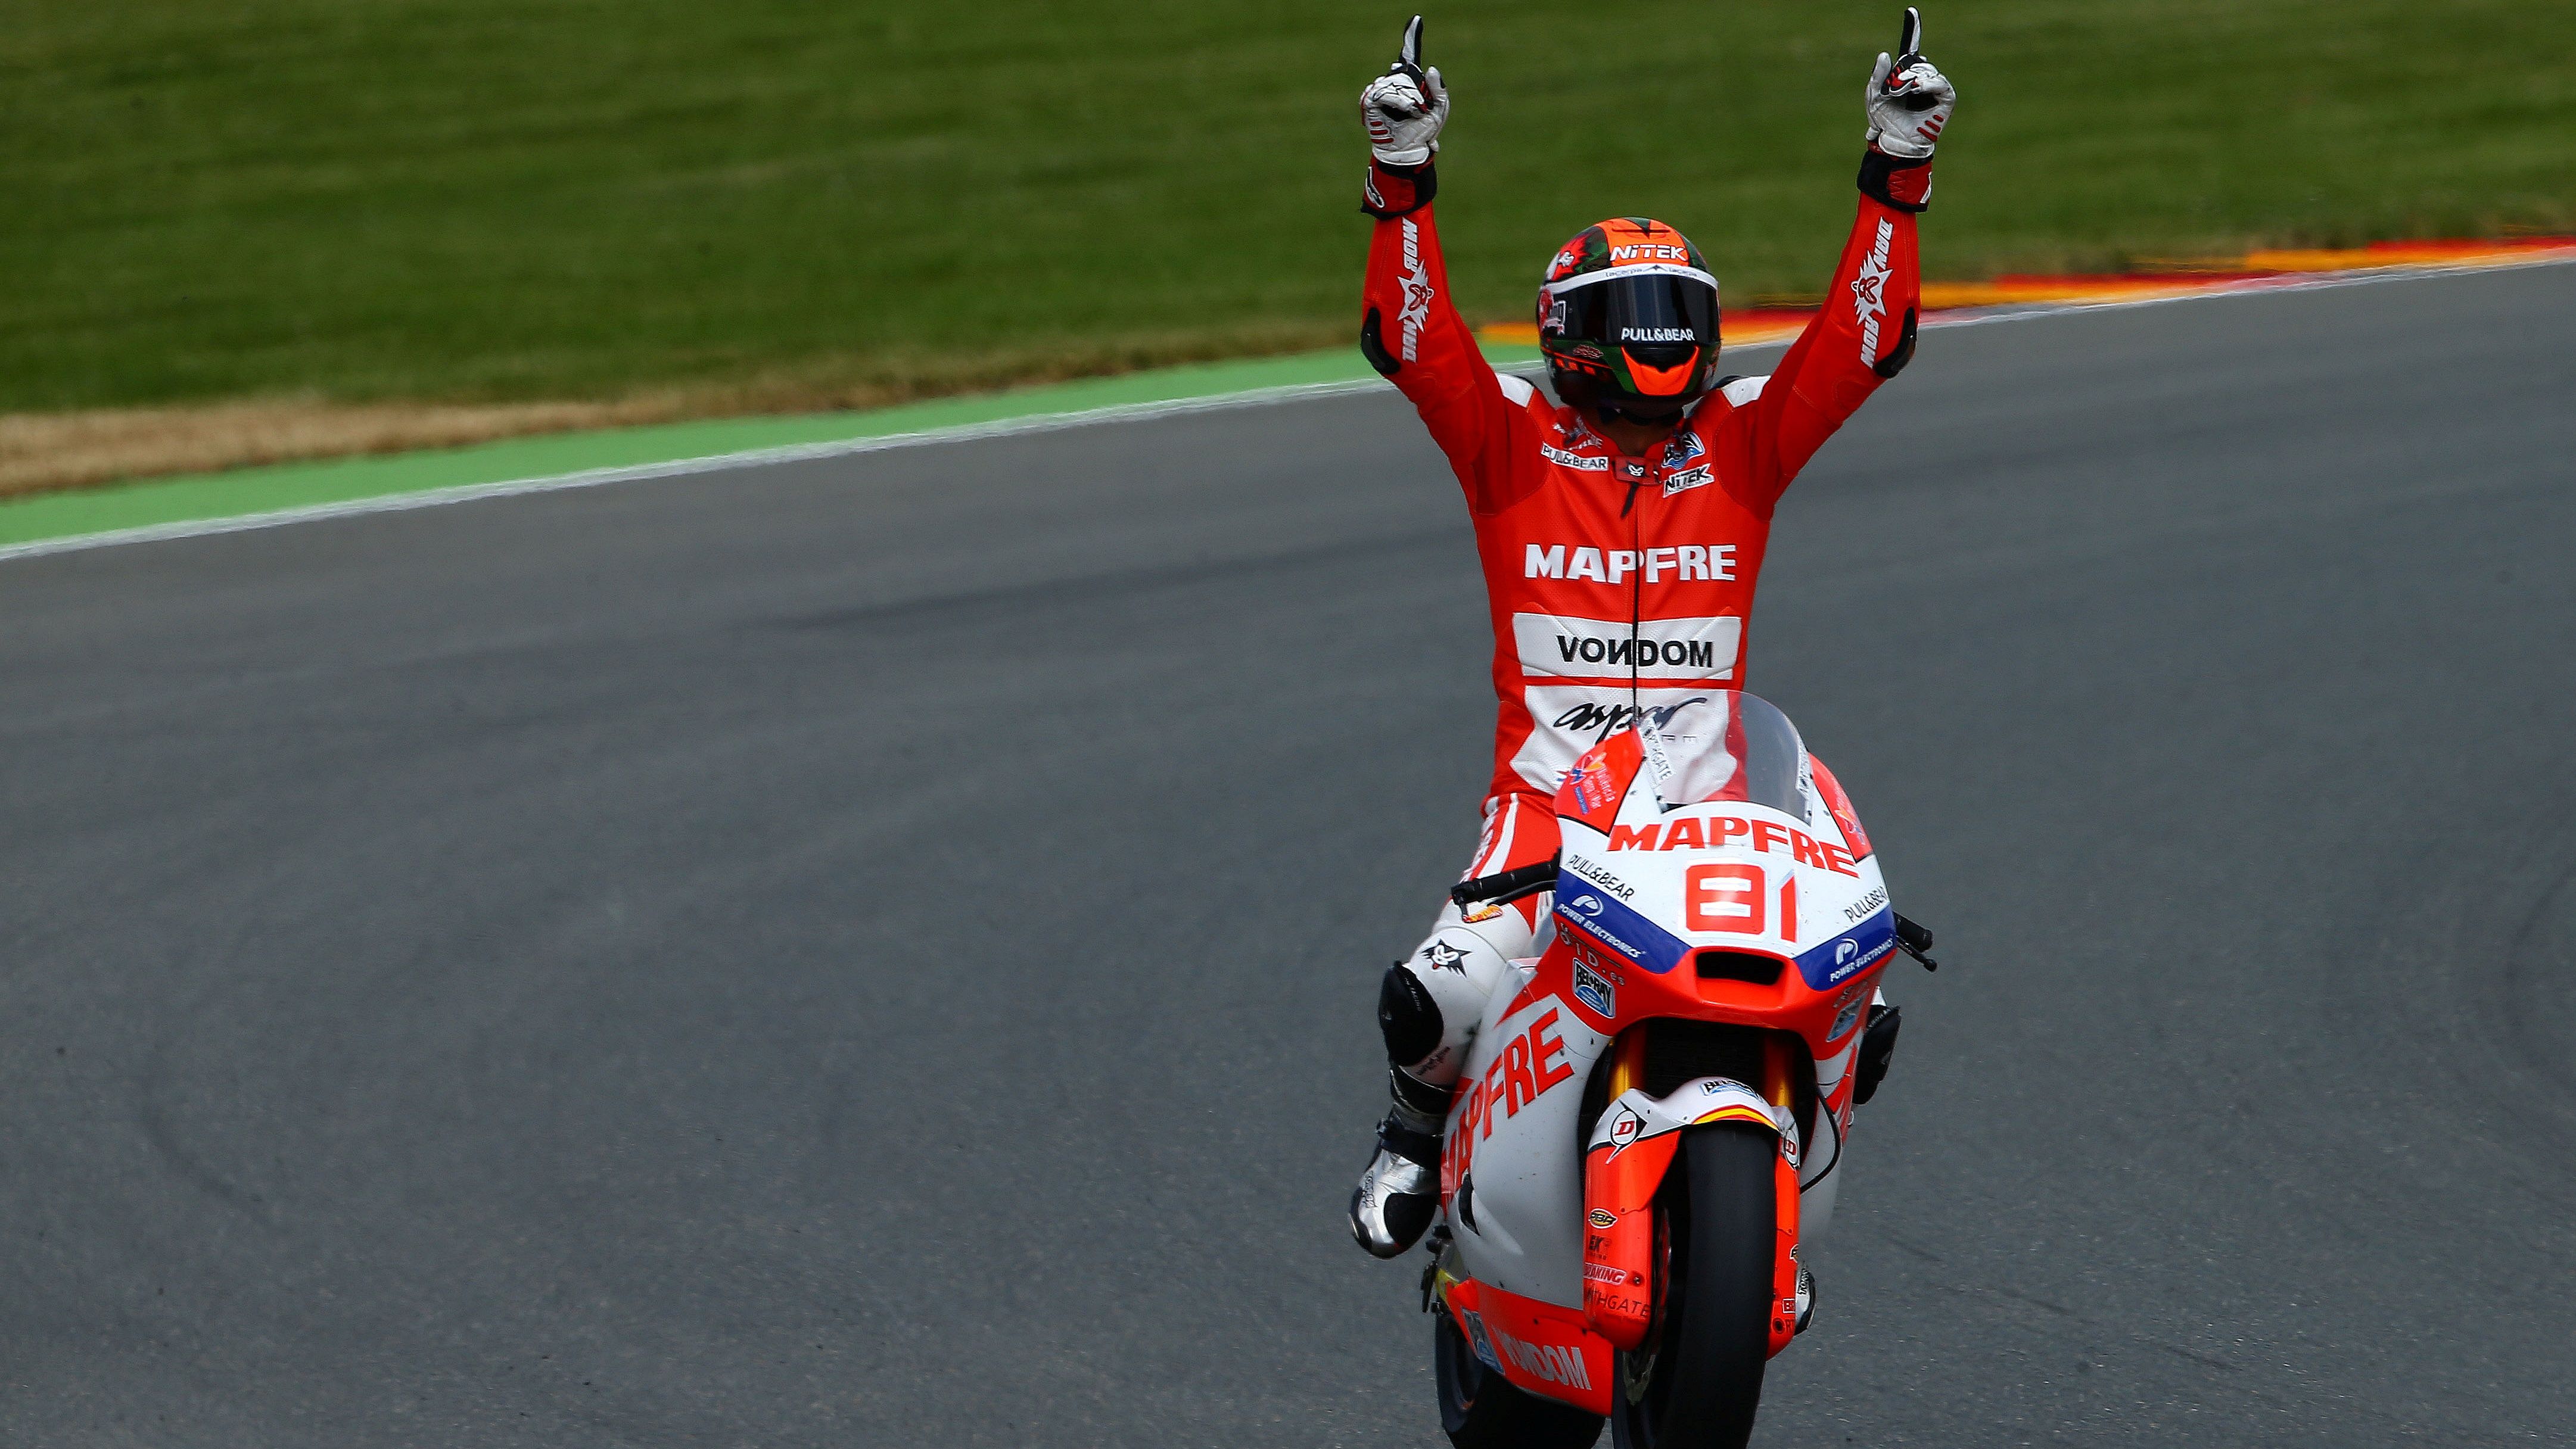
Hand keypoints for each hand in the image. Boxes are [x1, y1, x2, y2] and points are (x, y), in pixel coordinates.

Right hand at [1360, 16, 1447, 167]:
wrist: (1409, 150)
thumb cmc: (1422, 131)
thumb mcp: (1439, 109)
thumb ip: (1440, 89)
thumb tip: (1432, 68)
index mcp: (1409, 82)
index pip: (1408, 54)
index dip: (1412, 36)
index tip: (1417, 19)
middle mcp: (1392, 83)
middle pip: (1405, 73)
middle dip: (1416, 91)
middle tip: (1421, 109)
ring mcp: (1380, 90)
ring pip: (1396, 82)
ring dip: (1409, 98)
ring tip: (1414, 112)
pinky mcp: (1370, 101)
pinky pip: (1384, 91)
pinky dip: (1398, 100)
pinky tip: (1407, 109)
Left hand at [1864, 7, 1954, 159]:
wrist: (1894, 142)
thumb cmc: (1885, 122)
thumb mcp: (1873, 97)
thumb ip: (1876, 75)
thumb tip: (1885, 54)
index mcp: (1906, 75)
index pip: (1912, 48)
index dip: (1913, 29)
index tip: (1910, 11)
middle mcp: (1922, 79)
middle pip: (1916, 62)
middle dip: (1902, 74)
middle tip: (1892, 90)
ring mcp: (1935, 88)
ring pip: (1928, 71)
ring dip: (1912, 80)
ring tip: (1902, 93)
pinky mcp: (1945, 99)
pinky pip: (1941, 83)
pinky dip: (1929, 83)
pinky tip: (1918, 88)